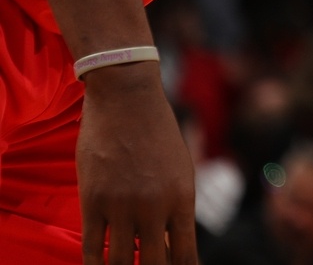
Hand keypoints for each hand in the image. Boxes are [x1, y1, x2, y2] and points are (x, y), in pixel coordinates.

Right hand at [77, 63, 196, 264]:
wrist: (127, 99)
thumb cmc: (158, 134)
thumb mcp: (180, 170)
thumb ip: (177, 207)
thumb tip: (175, 245)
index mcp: (183, 199)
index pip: (185, 256)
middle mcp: (155, 207)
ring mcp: (122, 206)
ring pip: (119, 264)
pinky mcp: (92, 202)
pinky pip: (92, 249)